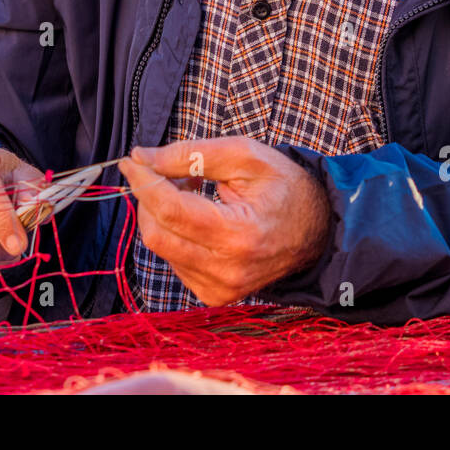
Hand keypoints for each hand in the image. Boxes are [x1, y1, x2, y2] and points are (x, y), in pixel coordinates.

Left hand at [119, 136, 330, 305]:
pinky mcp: (214, 295)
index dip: (144, 182)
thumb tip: (143, 157)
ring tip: (190, 186)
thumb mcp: (245, 155)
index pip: (171, 211)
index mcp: (240, 234)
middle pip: (158, 233)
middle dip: (148, 197)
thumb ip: (191, 154)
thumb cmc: (283, 187)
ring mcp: (220, 289)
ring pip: (161, 247)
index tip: (132, 159)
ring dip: (161, 212)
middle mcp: (228, 270)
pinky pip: (174, 260)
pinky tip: (195, 214)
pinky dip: (174, 232)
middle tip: (162, 168)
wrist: (317, 229)